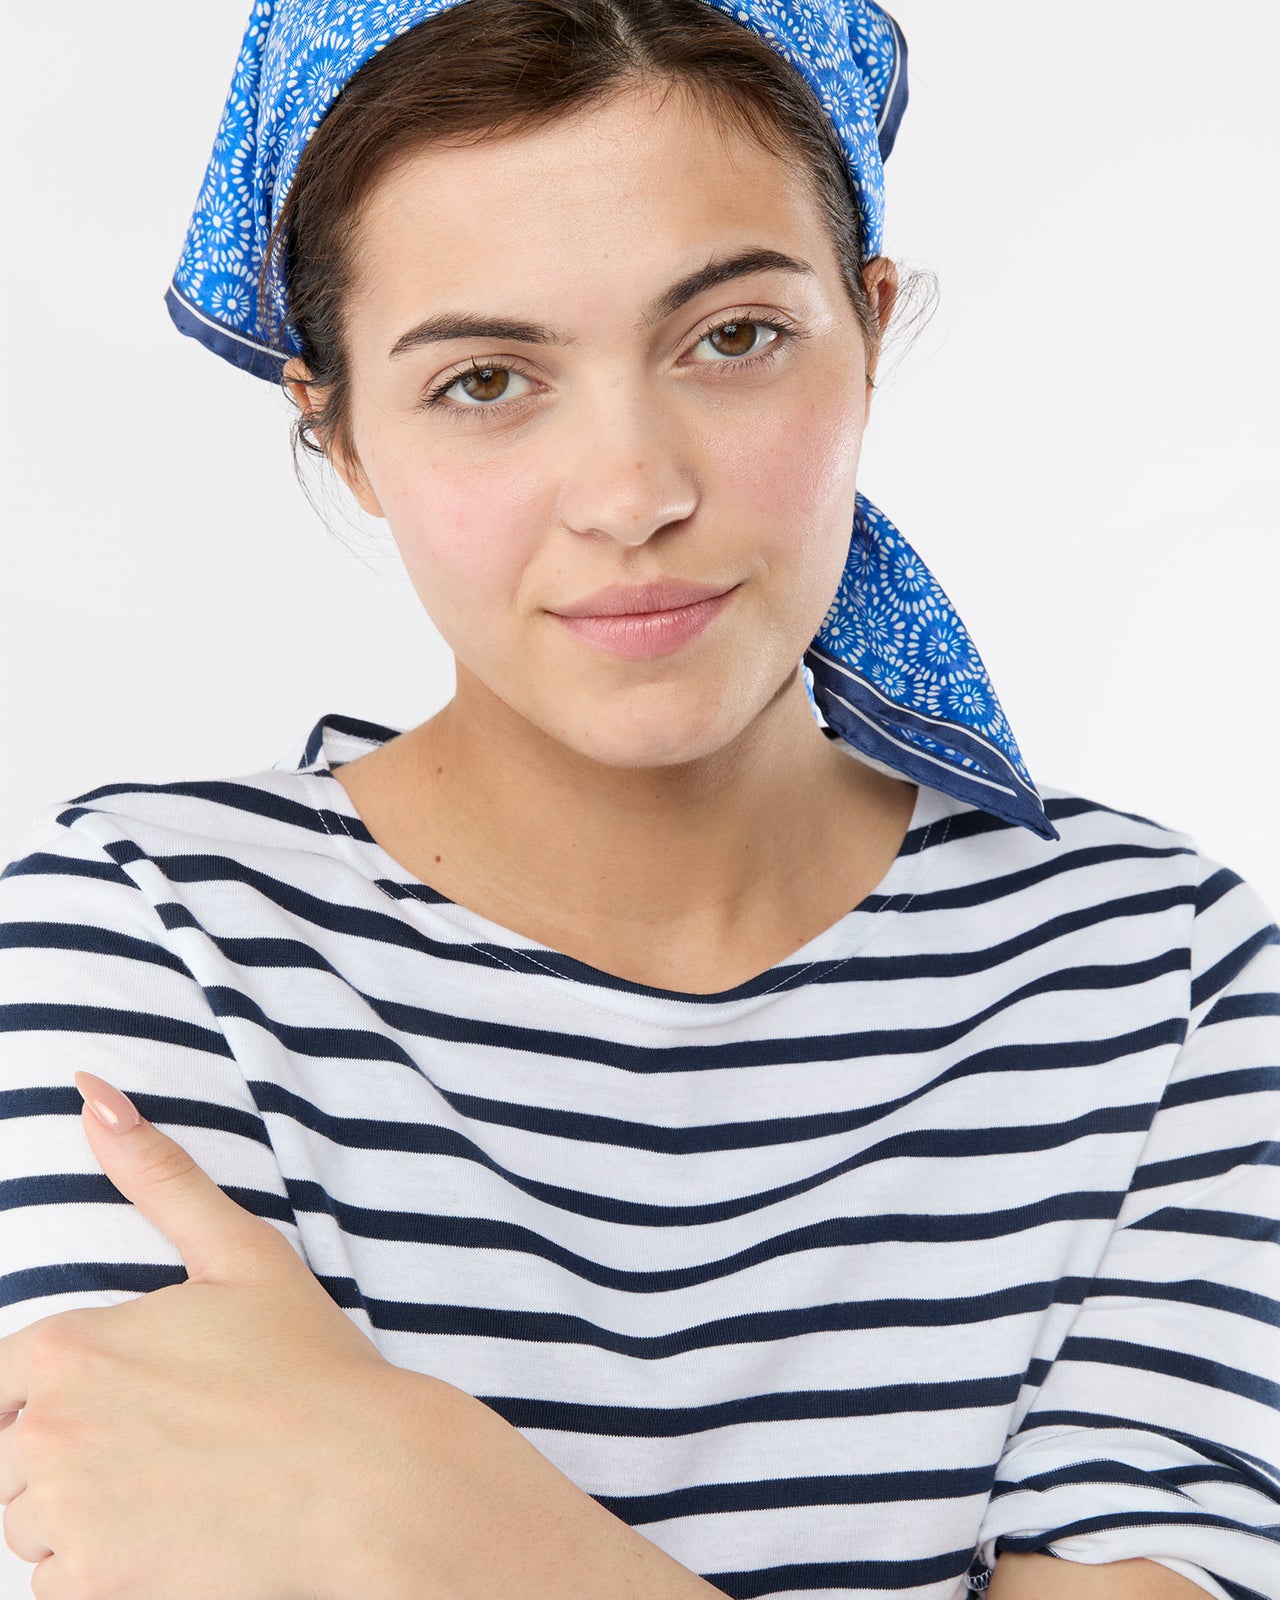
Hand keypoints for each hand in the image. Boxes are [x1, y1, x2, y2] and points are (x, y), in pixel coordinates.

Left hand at [0, 1071, 437, 1599]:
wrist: (370, 1483)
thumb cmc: (310, 1366)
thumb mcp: (241, 1255)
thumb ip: (158, 1175)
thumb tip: (91, 1090)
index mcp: (68, 1347)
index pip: (1, 1386)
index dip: (64, 1397)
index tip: (136, 1405)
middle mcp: (47, 1432)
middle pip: (12, 1464)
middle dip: (72, 1462)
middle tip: (174, 1449)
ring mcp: (66, 1517)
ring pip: (31, 1531)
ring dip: (87, 1523)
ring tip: (179, 1496)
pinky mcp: (92, 1588)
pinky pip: (59, 1588)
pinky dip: (107, 1576)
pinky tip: (178, 1545)